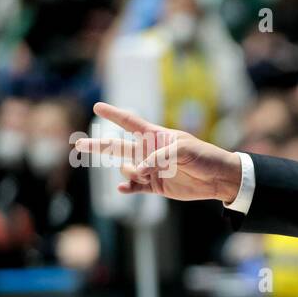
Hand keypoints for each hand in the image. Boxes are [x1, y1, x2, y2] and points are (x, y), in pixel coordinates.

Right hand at [73, 103, 241, 201]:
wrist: (219, 179)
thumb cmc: (204, 156)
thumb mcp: (184, 150)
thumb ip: (159, 157)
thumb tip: (139, 171)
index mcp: (156, 136)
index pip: (130, 122)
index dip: (114, 114)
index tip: (97, 106)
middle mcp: (149, 152)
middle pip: (118, 147)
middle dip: (99, 145)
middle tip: (79, 144)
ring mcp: (151, 169)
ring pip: (127, 169)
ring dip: (131, 173)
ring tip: (147, 175)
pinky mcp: (156, 186)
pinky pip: (135, 187)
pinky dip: (128, 188)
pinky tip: (123, 189)